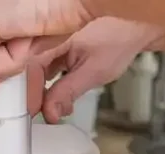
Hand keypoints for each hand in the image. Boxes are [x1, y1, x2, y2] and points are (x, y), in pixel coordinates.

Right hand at [27, 18, 164, 122]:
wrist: (137, 28)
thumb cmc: (120, 38)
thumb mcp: (93, 72)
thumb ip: (68, 92)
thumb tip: (50, 112)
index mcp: (52, 37)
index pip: (28, 67)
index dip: (28, 92)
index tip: (31, 111)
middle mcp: (49, 38)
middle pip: (27, 70)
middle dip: (32, 94)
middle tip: (37, 115)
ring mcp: (53, 44)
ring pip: (35, 71)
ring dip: (41, 92)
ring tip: (49, 110)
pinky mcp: (59, 51)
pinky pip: (46, 69)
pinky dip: (50, 85)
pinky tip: (58, 99)